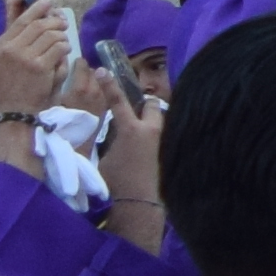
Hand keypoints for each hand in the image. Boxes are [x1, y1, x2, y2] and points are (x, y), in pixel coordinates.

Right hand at [0, 0, 74, 124]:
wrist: (13, 111)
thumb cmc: (12, 86)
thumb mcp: (5, 62)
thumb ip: (18, 41)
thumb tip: (40, 18)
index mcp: (1, 45)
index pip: (21, 19)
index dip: (37, 8)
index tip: (49, 2)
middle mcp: (10, 49)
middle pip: (39, 25)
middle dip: (55, 22)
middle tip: (63, 24)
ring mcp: (24, 57)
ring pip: (52, 35)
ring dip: (62, 37)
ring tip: (63, 44)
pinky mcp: (39, 67)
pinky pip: (59, 48)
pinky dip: (65, 49)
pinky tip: (64, 54)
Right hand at [95, 78, 170, 246]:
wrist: (139, 205)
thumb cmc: (116, 183)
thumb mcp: (105, 157)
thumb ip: (111, 138)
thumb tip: (111, 132)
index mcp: (131, 130)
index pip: (117, 100)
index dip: (108, 84)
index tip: (102, 70)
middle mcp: (153, 131)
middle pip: (153, 104)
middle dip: (145, 106)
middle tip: (136, 113)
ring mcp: (165, 141)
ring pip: (162, 122)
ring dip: (153, 125)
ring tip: (143, 138)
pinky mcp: (173, 152)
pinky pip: (165, 138)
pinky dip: (159, 140)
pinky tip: (151, 152)